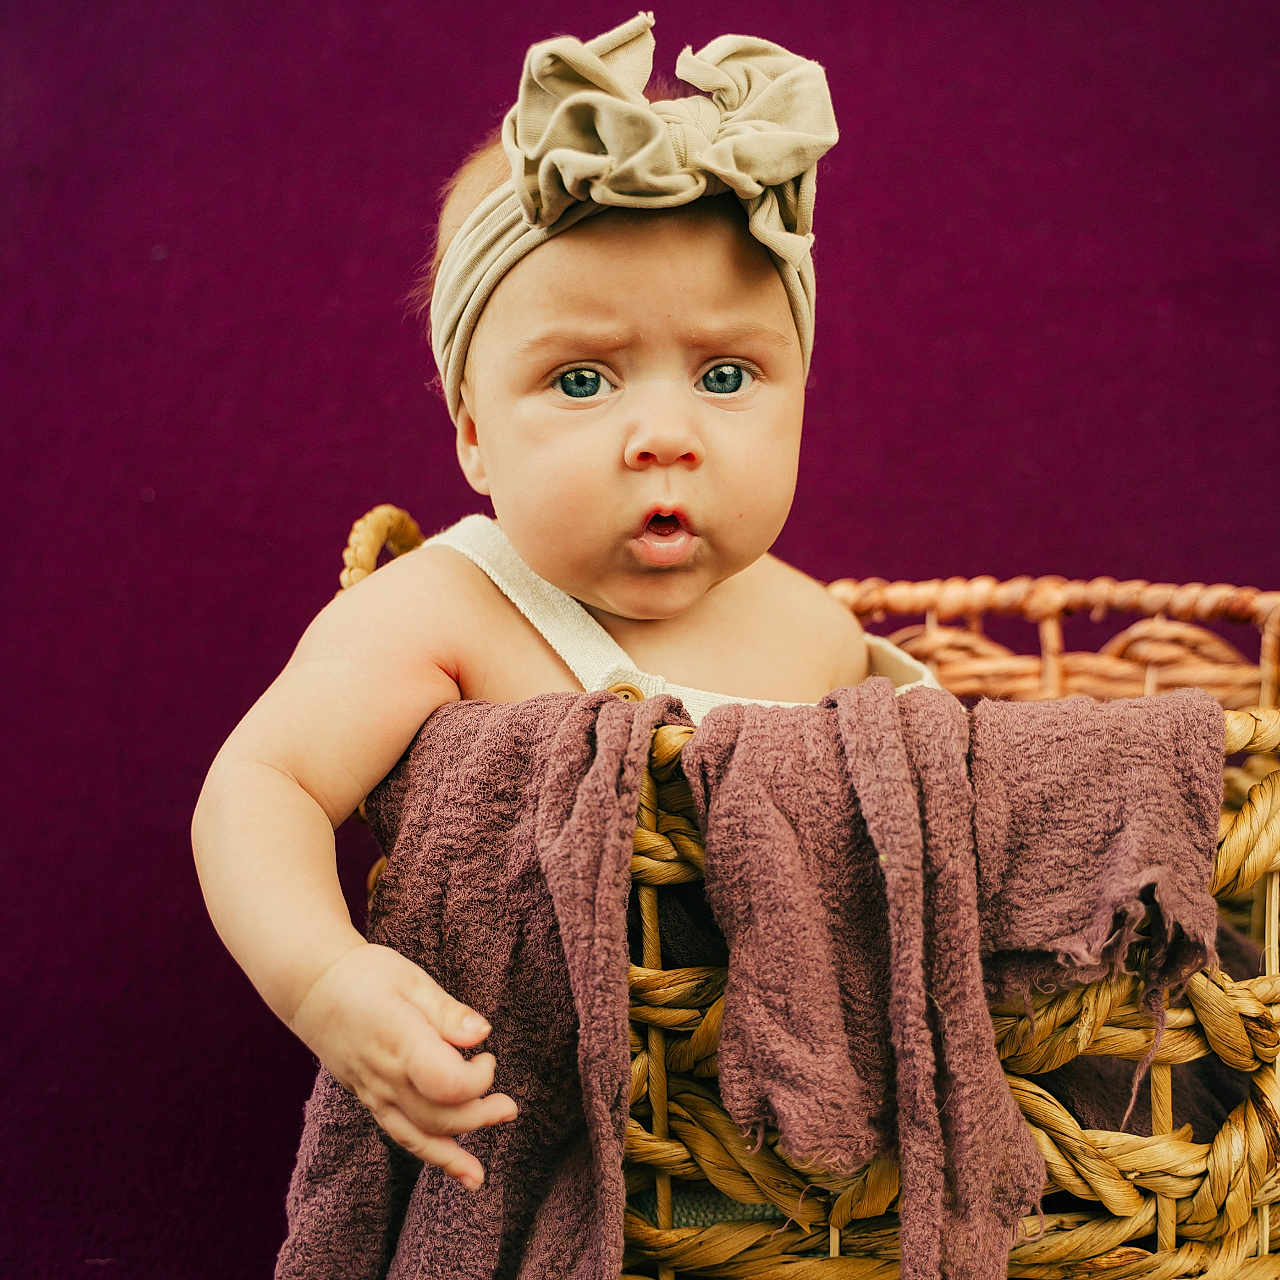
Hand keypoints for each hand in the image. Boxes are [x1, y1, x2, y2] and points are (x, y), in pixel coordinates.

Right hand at [286, 941, 517, 1189]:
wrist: (311, 988)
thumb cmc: (366, 975)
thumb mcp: (411, 979)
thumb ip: (447, 1011)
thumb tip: (483, 1033)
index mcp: (400, 1039)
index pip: (445, 1082)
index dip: (476, 1079)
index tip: (486, 1056)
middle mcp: (385, 1074)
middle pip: (437, 1116)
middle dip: (479, 1117)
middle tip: (508, 1107)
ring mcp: (373, 1092)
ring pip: (415, 1137)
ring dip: (451, 1157)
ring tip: (479, 1176)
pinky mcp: (369, 1100)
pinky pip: (399, 1135)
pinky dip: (427, 1155)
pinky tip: (453, 1168)